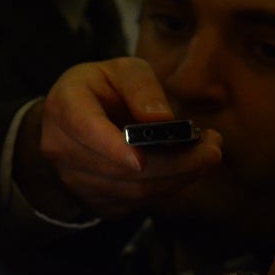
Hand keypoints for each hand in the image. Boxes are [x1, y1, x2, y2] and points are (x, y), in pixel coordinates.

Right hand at [14, 57, 222, 219]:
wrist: (72, 124)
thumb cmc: (102, 90)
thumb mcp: (121, 71)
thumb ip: (142, 87)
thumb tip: (163, 120)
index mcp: (65, 106)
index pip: (85, 129)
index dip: (112, 147)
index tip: (141, 158)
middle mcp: (61, 148)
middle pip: (119, 169)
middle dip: (172, 164)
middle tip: (212, 150)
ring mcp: (74, 180)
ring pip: (132, 191)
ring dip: (177, 178)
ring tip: (206, 156)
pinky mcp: (94, 202)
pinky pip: (137, 203)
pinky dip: (167, 188)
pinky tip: (184, 169)